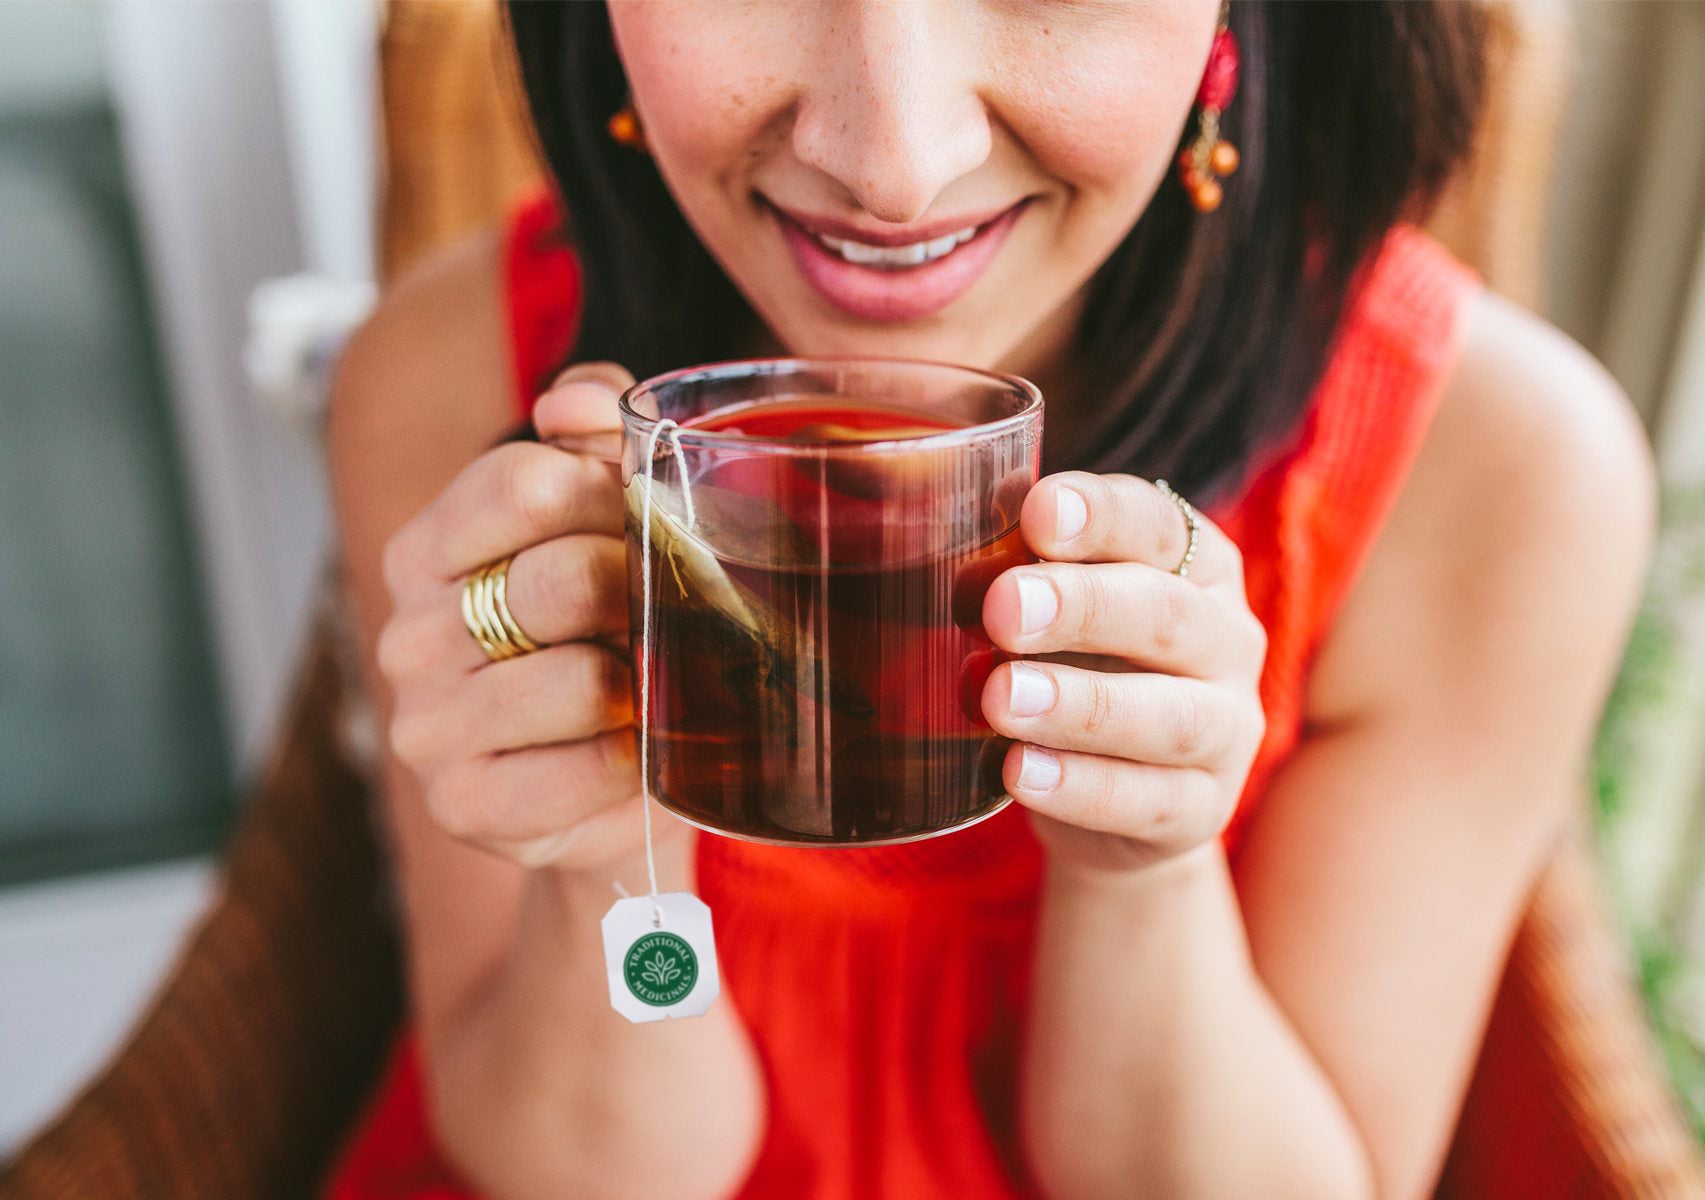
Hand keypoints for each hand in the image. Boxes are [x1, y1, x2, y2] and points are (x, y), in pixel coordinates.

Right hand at [377, 363, 685, 872]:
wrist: (611, 784)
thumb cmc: (608, 634)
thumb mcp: (604, 517)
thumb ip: (594, 434)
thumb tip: (571, 401)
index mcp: (425, 550)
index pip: (526, 484)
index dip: (613, 499)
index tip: (643, 528)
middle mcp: (406, 635)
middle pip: (563, 579)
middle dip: (643, 594)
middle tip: (665, 615)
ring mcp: (426, 728)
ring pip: (579, 681)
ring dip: (643, 685)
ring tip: (650, 686)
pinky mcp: (465, 806)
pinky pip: (588, 770)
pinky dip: (635, 760)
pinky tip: (637, 751)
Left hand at [980, 472, 1266, 876]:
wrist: (1110, 799)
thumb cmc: (1074, 669)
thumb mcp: (1053, 615)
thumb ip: (1019, 577)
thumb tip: (945, 546)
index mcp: (1195, 567)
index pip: (1158, 525)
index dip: (1102, 516)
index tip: (1037, 513)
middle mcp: (1226, 640)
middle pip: (1166, 614)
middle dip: (1082, 607)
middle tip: (1002, 609)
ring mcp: (1227, 730)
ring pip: (1171, 716)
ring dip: (1082, 706)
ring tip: (1002, 698)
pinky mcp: (1203, 809)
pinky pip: (1151, 801)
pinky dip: (1083, 788)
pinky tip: (1020, 772)